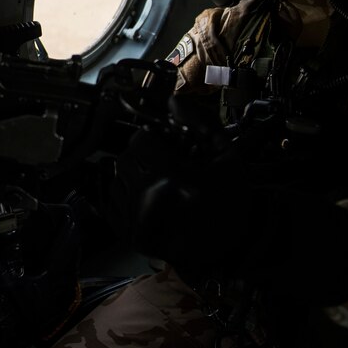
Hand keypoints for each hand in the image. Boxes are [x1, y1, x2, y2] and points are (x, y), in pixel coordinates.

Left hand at [108, 127, 347, 304]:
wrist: (234, 248)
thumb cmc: (232, 200)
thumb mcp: (226, 156)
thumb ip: (200, 123)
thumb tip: (172, 100)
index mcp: (170, 178)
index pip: (141, 139)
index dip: (156, 138)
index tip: (170, 146)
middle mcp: (145, 201)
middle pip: (127, 158)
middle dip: (145, 156)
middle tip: (166, 164)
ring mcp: (134, 222)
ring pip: (118, 180)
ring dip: (135, 176)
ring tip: (160, 184)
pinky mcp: (130, 237)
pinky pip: (114, 205)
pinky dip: (128, 198)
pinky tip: (150, 201)